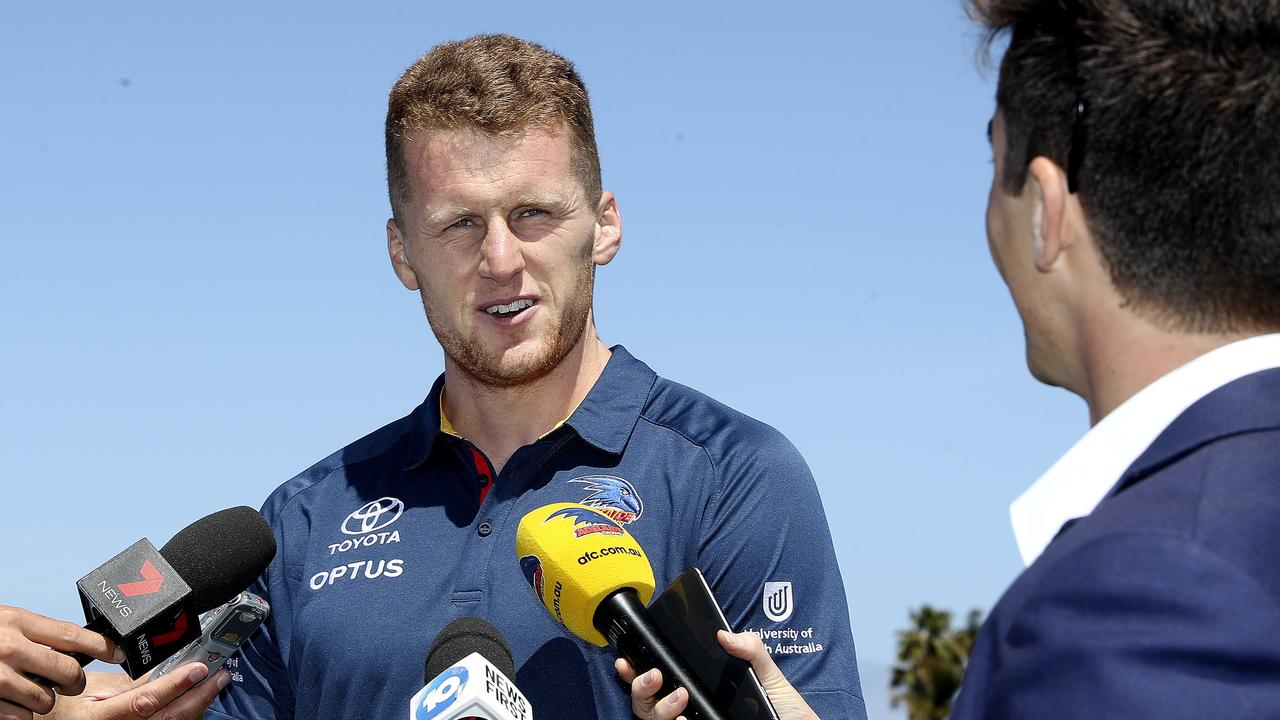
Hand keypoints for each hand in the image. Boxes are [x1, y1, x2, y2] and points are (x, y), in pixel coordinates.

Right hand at [0, 605, 123, 719]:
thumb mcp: (4, 622)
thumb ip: (33, 631)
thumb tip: (73, 641)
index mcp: (17, 621)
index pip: (72, 635)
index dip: (101, 647)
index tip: (117, 654)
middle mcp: (10, 647)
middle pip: (68, 670)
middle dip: (74, 681)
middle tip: (69, 683)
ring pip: (47, 698)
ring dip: (45, 699)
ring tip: (31, 690)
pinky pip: (23, 716)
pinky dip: (23, 713)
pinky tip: (15, 701)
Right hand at [38, 664, 229, 719]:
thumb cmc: (68, 707)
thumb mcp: (92, 688)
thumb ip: (126, 682)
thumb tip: (162, 671)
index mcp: (105, 716)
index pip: (147, 700)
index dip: (176, 685)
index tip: (198, 668)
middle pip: (170, 717)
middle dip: (200, 695)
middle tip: (220, 675)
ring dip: (197, 703)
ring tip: (215, 684)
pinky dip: (184, 713)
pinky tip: (197, 700)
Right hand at [614, 630, 819, 719]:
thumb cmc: (784, 709)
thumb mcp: (769, 674)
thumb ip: (750, 649)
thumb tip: (724, 634)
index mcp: (699, 687)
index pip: (658, 679)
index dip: (635, 670)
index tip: (626, 658)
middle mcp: (691, 709)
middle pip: (646, 701)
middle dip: (640, 685)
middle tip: (655, 674)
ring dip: (659, 707)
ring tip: (681, 697)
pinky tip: (685, 718)